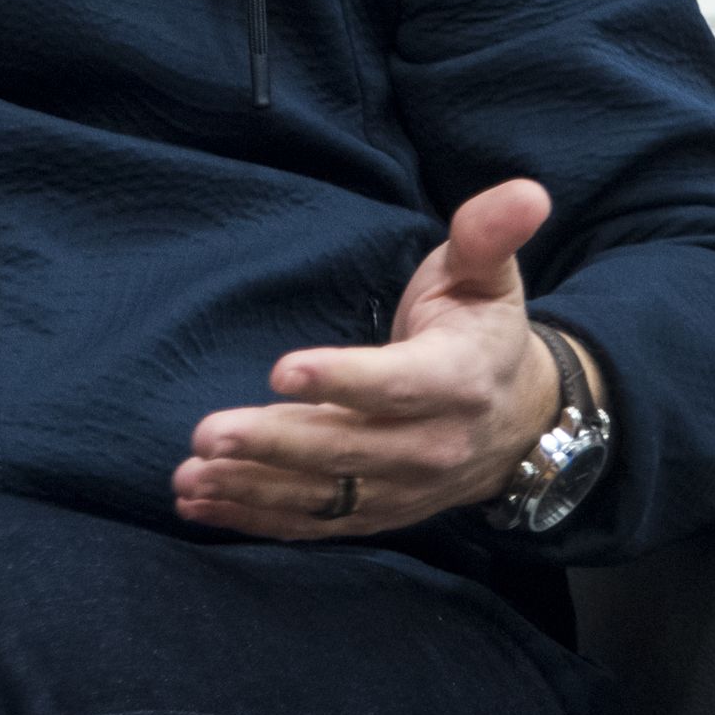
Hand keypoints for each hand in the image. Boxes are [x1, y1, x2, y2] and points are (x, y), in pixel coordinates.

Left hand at [172, 178, 594, 539]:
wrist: (523, 421)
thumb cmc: (482, 332)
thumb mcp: (488, 278)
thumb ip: (488, 235)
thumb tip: (525, 192)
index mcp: (459, 381)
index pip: (397, 385)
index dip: (343, 380)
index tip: (281, 369)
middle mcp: (433, 445)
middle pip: (347, 450)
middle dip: (273, 445)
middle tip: (206, 433)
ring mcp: (404, 488)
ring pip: (324, 496)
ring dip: (252, 488)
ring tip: (189, 477)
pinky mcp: (378, 511)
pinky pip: (316, 523)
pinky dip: (257, 519)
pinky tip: (200, 505)